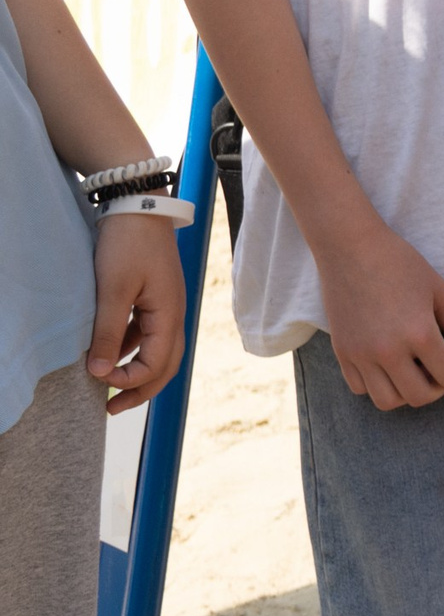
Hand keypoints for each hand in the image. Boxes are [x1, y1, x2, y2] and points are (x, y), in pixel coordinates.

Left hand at [88, 213, 185, 412]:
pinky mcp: (153, 298)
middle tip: (112, 409)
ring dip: (136, 372)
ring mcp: (165, 306)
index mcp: (170, 315)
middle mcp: (173, 314)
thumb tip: (101, 373)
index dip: (130, 380)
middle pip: (166, 364)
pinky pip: (146, 334)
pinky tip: (110, 353)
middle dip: (141, 390)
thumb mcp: (113, 290)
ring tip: (109, 387)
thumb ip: (108, 332)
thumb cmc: (128, 245)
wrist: (137, 206)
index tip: (100, 383)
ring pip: (157, 351)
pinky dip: (130, 350)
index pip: (157, 363)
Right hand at [311, 219, 443, 410]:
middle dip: (437, 390)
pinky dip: (378, 385)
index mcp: (419, 333)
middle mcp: (388, 351)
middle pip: (418, 397)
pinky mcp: (341, 353)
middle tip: (441, 374)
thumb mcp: (440, 290)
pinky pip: (360, 388)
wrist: (351, 248)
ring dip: (406, 394)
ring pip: (387, 401)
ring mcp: (361, 355)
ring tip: (415, 373)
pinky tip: (389, 366)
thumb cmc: (401, 264)